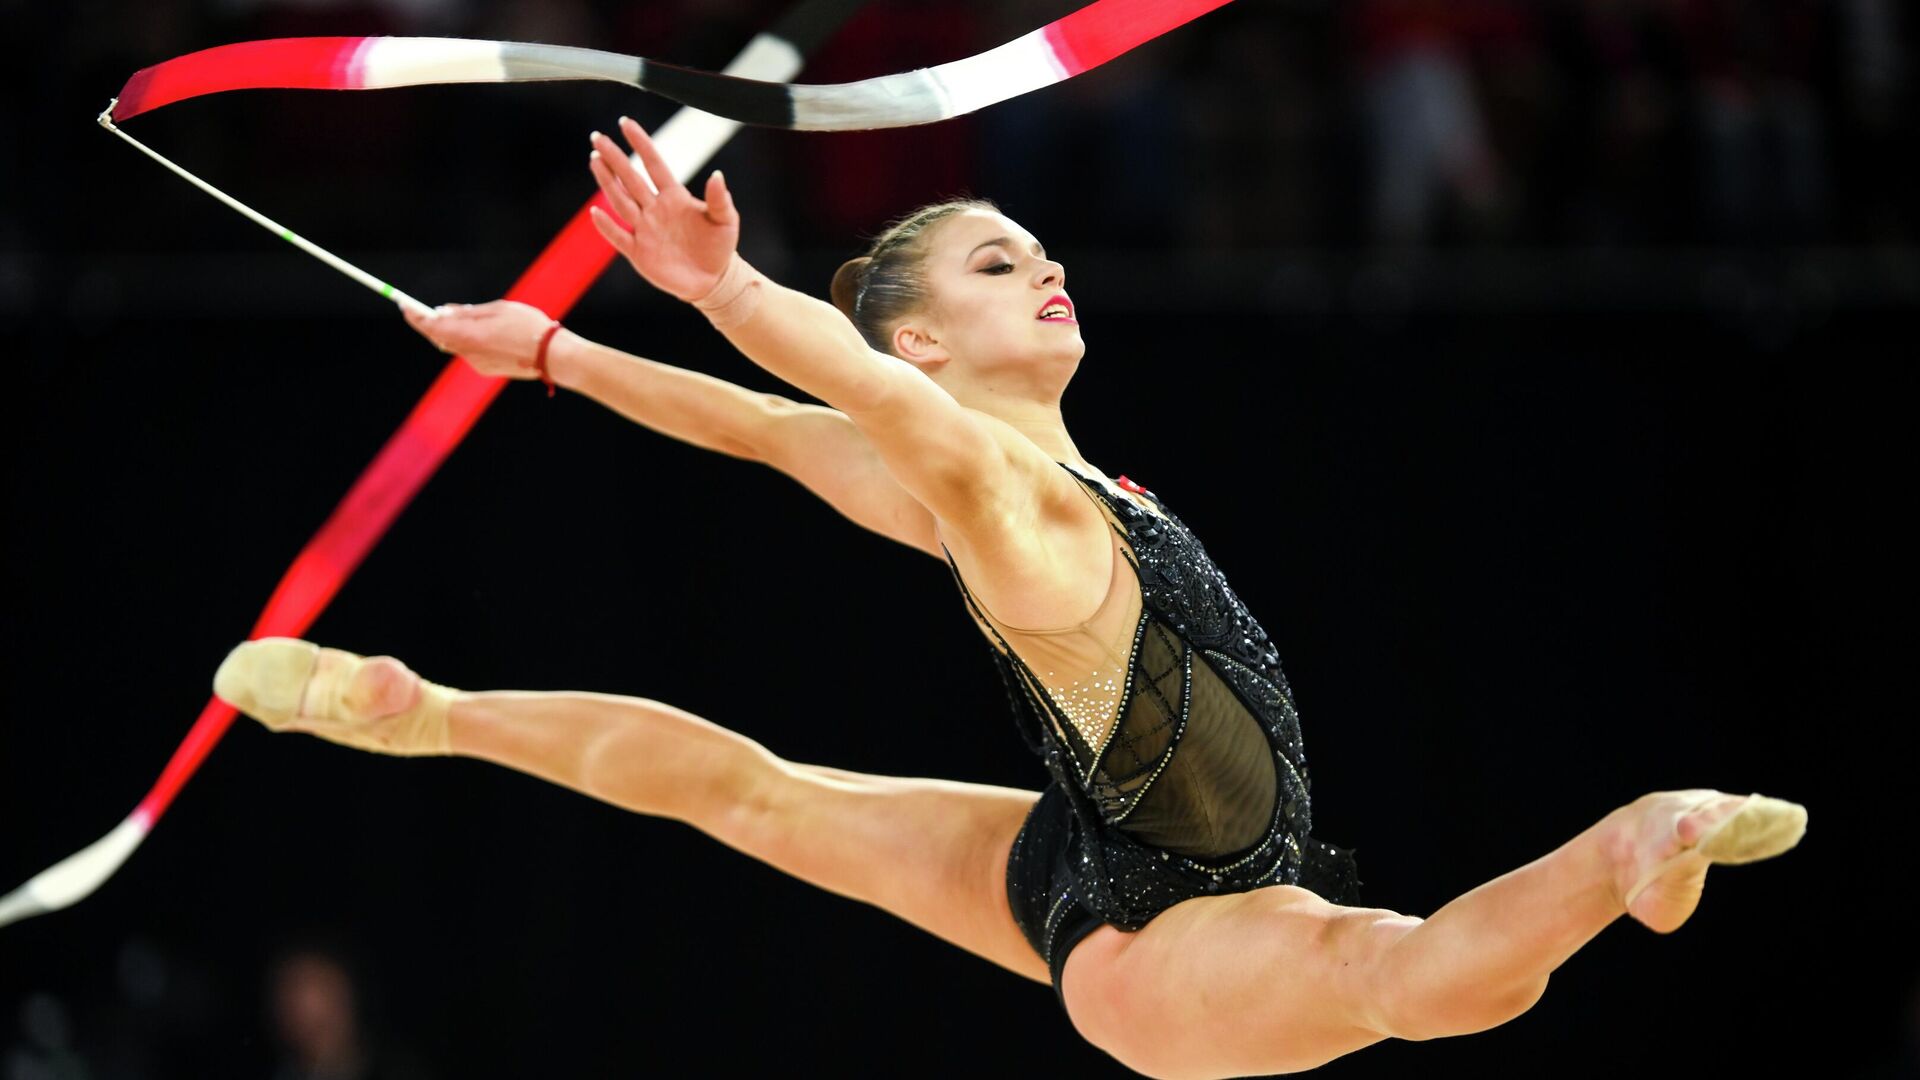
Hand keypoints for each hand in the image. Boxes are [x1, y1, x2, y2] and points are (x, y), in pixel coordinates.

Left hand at [402, 300, 558, 379]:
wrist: (553, 355)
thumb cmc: (528, 326)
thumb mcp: (497, 309)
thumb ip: (467, 312)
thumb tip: (443, 312)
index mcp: (468, 335)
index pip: (430, 326)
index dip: (414, 316)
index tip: (403, 304)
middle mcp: (467, 352)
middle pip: (439, 338)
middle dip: (428, 324)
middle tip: (420, 309)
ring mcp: (476, 363)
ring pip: (454, 345)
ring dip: (450, 331)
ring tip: (454, 316)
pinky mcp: (487, 370)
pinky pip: (469, 352)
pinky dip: (467, 341)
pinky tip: (481, 332)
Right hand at [587, 115, 739, 301]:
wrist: (714, 279)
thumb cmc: (719, 245)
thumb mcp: (726, 220)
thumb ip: (719, 199)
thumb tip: (717, 175)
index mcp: (674, 196)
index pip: (654, 164)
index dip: (641, 143)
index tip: (625, 123)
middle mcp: (655, 208)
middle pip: (631, 179)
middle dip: (614, 158)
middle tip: (597, 138)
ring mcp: (645, 229)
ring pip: (621, 201)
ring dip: (607, 182)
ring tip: (594, 160)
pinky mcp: (639, 252)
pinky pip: (619, 236)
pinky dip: (607, 226)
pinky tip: (596, 212)